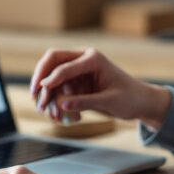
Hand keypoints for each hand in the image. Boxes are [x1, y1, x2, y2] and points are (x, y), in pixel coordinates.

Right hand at [30, 47, 171, 129]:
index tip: (41, 90)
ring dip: (46, 93)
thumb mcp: (110, 101)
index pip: (65, 65)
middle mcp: (82, 59)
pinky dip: (54, 100)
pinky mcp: (76, 81)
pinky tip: (56, 115)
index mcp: (93, 58)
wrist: (139, 102)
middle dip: (40, 77)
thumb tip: (63, 104)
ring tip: (46, 112)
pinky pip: (57, 87)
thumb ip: (86, 102)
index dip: (52, 78)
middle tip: (34, 96)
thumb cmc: (130, 98)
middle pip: (52, 60)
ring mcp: (78, 70)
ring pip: (51, 75)